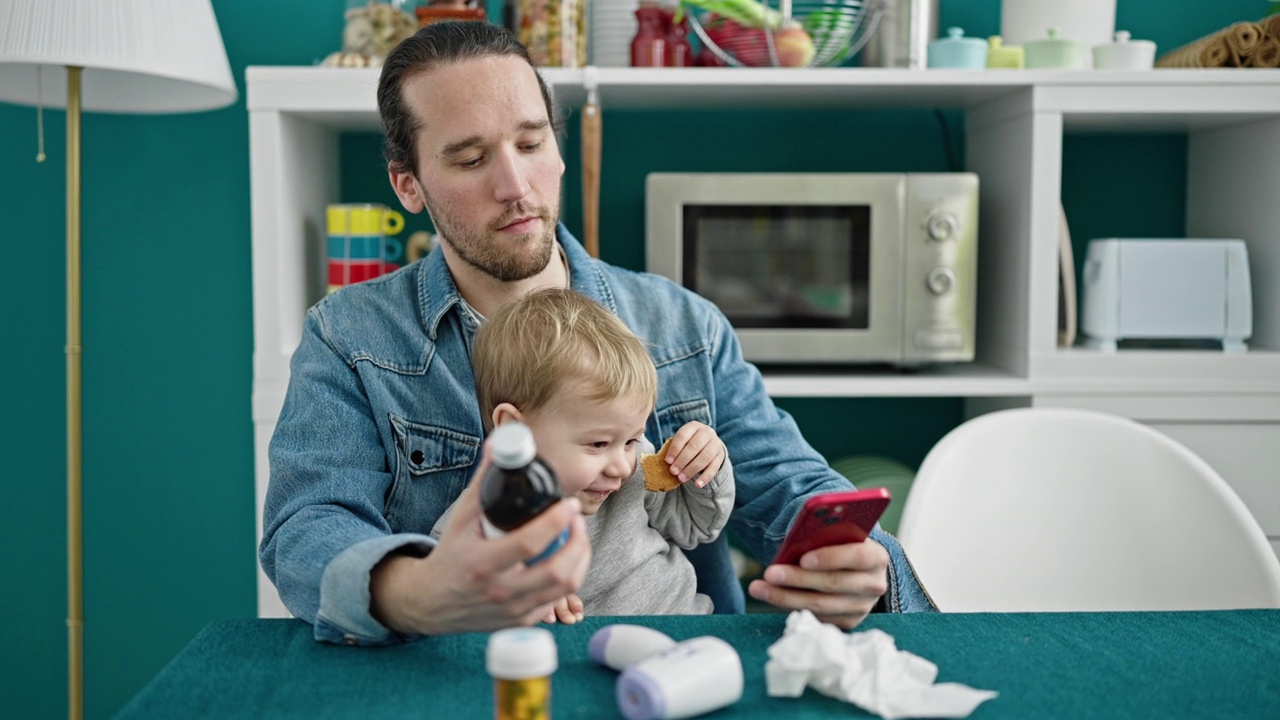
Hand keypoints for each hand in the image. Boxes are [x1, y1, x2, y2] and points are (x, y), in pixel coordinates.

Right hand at [369, 449, 591, 635]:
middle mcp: (498, 591)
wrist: (430, 602)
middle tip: (576, 519)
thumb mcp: (461, 517)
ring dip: (580, 558)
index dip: (556, 521)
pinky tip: (568, 559)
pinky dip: (570, 577)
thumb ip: (484, 482)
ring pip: (564, 587)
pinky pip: (557, 600)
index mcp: (481, 563)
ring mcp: (512, 610)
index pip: (529, 544)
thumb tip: (500, 443)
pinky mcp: (521, 621)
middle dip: (578, 541)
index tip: (569, 504)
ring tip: (577, 536)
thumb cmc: (450, 554)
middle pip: (556, 571)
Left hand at [663, 421, 725, 487]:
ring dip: (692, 469)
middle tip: (673, 471)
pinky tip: (698, 485)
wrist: (708, 444)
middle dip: (682, 460)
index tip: (667, 461)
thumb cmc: (688, 443)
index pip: (683, 435)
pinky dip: (705, 477)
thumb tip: (664, 462)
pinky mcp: (720, 456)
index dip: (675, 448)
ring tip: (681, 478)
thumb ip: (674, 449)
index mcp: (693, 426)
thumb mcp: (682, 441)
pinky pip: (714, 468)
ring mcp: (715, 444)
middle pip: (694, 446)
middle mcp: (706, 432)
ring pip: (705, 457)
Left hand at [747, 539, 889, 629]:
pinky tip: (772, 596)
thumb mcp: (839, 535)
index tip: (803, 558)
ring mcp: (862, 607)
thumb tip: (795, 543)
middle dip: (798, 579)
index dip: (830, 557)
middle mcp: (874, 585)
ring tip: (759, 587)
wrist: (856, 570)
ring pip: (820, 605)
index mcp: (876, 557)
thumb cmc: (842, 545)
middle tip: (770, 573)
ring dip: (785, 596)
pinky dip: (791, 606)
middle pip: (833, 584)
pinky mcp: (848, 622)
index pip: (857, 557)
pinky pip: (816, 616)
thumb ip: (824, 536)